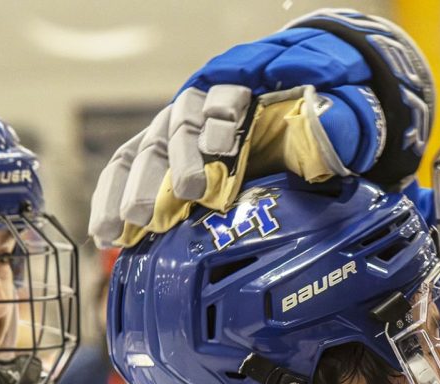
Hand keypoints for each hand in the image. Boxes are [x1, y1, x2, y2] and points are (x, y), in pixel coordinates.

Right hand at [88, 10, 432, 247]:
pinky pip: (126, 172)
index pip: (225, 104)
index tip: (214, 163)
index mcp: (245, 93)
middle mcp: (201, 107)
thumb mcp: (333, 121)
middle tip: (163, 210)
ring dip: (131, 193)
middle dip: (169, 171)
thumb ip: (334, 126)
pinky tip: (105, 233)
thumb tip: (332, 127)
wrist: (291, 120)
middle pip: (177, 132)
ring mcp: (174, 132)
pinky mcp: (157, 156)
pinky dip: (112, 200)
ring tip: (121, 231)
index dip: (217, 131)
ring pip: (145, 153)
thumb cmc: (308, 124)